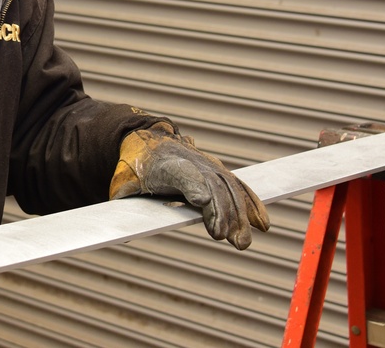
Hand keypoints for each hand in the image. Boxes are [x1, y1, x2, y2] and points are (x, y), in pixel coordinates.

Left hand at [109, 122, 268, 249]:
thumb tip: (122, 234)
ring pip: (229, 188)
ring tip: (242, 242)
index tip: (203, 203)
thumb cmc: (133, 169)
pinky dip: (251, 204)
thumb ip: (124, 205)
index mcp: (165, 164)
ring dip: (240, 215)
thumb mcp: (122, 185)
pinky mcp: (218, 172)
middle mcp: (191, 162)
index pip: (183, 174)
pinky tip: (262, 225)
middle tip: (225, 238)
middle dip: (222, 211)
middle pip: (212, 185)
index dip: (195, 187)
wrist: (145, 142)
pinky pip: (238, 187)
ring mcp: (208, 165)